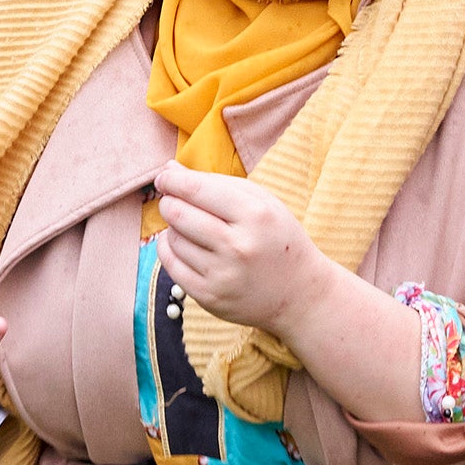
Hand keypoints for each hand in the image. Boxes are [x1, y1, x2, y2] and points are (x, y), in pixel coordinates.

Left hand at [152, 163, 335, 341]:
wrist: (299, 293)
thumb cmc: (277, 239)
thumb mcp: (262, 202)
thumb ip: (217, 182)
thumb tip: (170, 168)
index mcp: (255, 214)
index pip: (197, 189)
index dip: (172, 179)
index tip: (165, 176)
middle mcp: (238, 245)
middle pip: (178, 213)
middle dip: (169, 201)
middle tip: (173, 200)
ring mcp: (222, 274)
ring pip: (173, 239)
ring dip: (173, 228)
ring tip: (191, 227)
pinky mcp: (209, 296)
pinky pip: (170, 265)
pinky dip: (169, 250)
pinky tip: (182, 245)